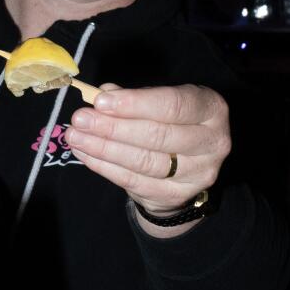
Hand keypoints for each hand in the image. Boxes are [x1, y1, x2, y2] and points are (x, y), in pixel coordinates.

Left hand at [65, 82, 230, 215]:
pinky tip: (84, 153)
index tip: (100, 101)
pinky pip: (133, 181)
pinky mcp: (175, 195)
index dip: (135, 103)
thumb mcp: (159, 102)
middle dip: (113, 127)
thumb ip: (134, 97)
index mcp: (211, 109)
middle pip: (157, 135)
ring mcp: (197, 173)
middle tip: (81, 119)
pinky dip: (104, 166)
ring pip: (144, 161)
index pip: (173, 105)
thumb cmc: (171, 122)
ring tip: (76, 136)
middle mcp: (212, 142)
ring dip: (103, 148)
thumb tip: (102, 94)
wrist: (185, 167)